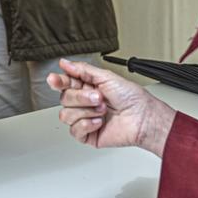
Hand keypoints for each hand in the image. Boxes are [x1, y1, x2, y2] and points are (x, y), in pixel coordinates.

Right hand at [49, 59, 176, 155]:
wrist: (142, 118)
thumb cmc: (132, 98)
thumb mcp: (107, 77)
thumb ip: (83, 70)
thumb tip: (65, 63)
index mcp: (88, 87)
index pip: (65, 83)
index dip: (58, 81)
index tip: (54, 79)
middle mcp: (85, 102)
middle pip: (64, 99)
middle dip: (81, 97)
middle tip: (98, 97)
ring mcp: (85, 119)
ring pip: (66, 115)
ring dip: (86, 111)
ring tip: (103, 110)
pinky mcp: (88, 134)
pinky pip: (74, 130)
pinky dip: (87, 125)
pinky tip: (100, 122)